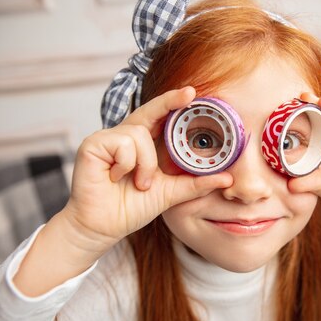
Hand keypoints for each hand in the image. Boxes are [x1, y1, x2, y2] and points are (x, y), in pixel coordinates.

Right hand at [63, 87, 232, 258]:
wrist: (103, 227)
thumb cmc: (131, 208)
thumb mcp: (171, 194)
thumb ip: (196, 183)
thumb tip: (228, 179)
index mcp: (143, 145)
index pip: (159, 118)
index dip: (173, 102)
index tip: (192, 92)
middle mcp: (125, 136)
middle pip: (149, 111)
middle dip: (169, 101)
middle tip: (190, 93)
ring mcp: (107, 138)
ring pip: (140, 135)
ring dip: (145, 164)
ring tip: (139, 183)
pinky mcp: (93, 144)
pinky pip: (123, 143)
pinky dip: (126, 164)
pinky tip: (115, 178)